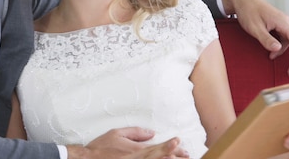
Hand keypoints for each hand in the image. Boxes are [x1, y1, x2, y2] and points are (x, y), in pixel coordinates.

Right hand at [66, 127, 189, 158]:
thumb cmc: (101, 147)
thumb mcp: (116, 133)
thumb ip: (135, 132)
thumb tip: (151, 133)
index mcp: (135, 149)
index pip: (156, 146)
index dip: (169, 144)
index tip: (178, 141)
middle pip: (160, 158)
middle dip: (174, 155)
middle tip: (186, 154)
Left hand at [221, 0, 288, 79]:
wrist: (242, 0)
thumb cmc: (248, 11)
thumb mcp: (255, 27)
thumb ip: (266, 39)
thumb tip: (277, 49)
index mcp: (284, 23)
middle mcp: (287, 23)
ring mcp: (283, 25)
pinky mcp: (278, 26)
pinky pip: (284, 40)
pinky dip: (280, 50)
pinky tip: (272, 56)